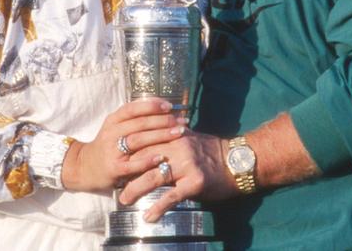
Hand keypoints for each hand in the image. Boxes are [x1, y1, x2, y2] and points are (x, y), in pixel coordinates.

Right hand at [60, 98, 187, 192]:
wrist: (84, 167)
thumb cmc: (107, 146)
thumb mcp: (115, 128)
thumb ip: (134, 119)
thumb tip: (162, 107)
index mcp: (113, 120)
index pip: (133, 108)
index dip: (152, 105)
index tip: (170, 105)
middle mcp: (111, 133)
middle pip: (140, 123)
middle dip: (163, 120)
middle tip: (182, 121)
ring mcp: (111, 150)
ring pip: (138, 139)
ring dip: (160, 135)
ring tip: (179, 133)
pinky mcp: (113, 168)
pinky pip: (132, 163)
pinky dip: (147, 160)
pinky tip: (161, 157)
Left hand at [119, 130, 236, 221]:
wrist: (239, 161)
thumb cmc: (213, 151)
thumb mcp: (190, 138)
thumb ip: (170, 137)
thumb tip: (150, 139)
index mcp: (174, 136)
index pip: (144, 141)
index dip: (128, 153)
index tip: (115, 162)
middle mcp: (178, 148)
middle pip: (144, 159)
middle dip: (126, 172)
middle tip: (112, 181)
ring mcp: (187, 165)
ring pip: (154, 177)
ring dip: (136, 189)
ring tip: (124, 199)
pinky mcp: (195, 183)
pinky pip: (172, 196)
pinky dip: (158, 207)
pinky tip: (149, 216)